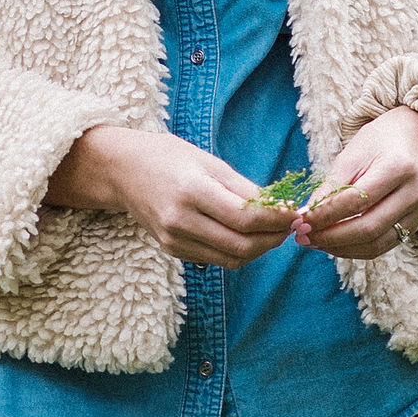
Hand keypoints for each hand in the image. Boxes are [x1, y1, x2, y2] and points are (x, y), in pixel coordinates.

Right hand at [51, 124, 287, 268]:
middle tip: (289, 226)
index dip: (278, 220)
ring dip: (259, 249)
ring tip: (272, 232)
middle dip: (273, 239)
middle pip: (242, 245)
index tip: (295, 214)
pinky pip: (215, 259)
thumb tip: (280, 208)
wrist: (122, 170)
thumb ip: (244, 188)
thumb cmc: (169, 157)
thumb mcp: (209, 162)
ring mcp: (174, 239)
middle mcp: (181, 220)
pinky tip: (247, 236)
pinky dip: (237, 252)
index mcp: (192, 190)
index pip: (246, 217)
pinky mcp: (172, 250)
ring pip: (231, 258)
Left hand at [296, 106, 417, 260]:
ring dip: (341, 249)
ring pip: (376, 245)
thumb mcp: (351, 156)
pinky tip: (334, 244)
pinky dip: (355, 250)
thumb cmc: (377, 143)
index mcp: (398, 168)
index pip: (356, 201)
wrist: (411, 139)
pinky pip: (382, 247)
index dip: (325, 215)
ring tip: (314, 242)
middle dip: (331, 237)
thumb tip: (305, 217)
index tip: (300, 222)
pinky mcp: (414, 225)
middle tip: (303, 237)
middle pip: (369, 228)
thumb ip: (330, 187)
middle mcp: (414, 193)